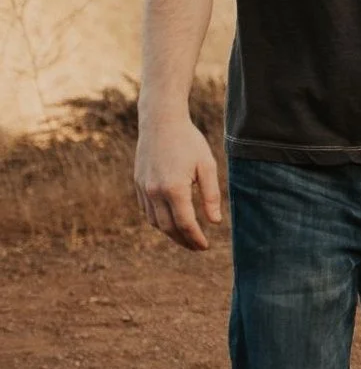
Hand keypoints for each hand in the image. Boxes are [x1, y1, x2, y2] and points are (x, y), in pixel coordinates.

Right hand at [134, 117, 222, 249]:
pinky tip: (171, 221)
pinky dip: (159, 221)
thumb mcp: (207, 166)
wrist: (161, 122)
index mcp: (174, 188)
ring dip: (170, 233)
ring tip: (186, 237)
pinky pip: (147, 211)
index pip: (185, 224)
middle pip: (168, 227)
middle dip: (183, 241)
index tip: (205, 246)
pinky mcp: (138, 184)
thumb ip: (211, 195)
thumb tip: (215, 222)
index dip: (196, 238)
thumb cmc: (189, 141)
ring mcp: (143, 189)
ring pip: (155, 222)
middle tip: (197, 247)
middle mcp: (154, 192)